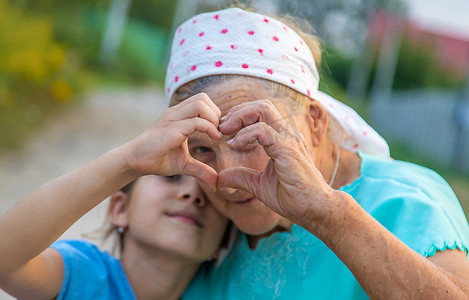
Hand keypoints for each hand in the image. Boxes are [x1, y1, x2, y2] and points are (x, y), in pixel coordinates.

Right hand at [124, 93, 221, 187]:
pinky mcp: (172, 129)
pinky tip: (213, 139)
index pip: (202, 101)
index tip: (218, 132)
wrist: (135, 161)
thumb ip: (201, 169)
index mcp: (179, 115)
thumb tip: (216, 183)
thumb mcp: (185, 164)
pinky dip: (209, 128)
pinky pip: (196, 121)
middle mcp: (176, 113)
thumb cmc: (158, 159)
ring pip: (200, 103)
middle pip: (203, 97)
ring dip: (213, 118)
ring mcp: (173, 119)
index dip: (215, 113)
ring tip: (216, 135)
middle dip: (216, 113)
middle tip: (218, 132)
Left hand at [217, 100, 333, 224]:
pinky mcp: (287, 149)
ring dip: (240, 116)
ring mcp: (288, 139)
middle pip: (261, 105)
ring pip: (262, 110)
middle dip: (238, 111)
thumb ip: (240, 177)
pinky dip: (245, 135)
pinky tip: (234, 145)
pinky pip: (262, 131)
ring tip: (225, 131)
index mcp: (281, 139)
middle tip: (222, 127)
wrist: (313, 209)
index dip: (240, 117)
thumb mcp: (257, 185)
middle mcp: (285, 134)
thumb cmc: (291, 196)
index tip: (224, 131)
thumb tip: (218, 179)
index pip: (260, 114)